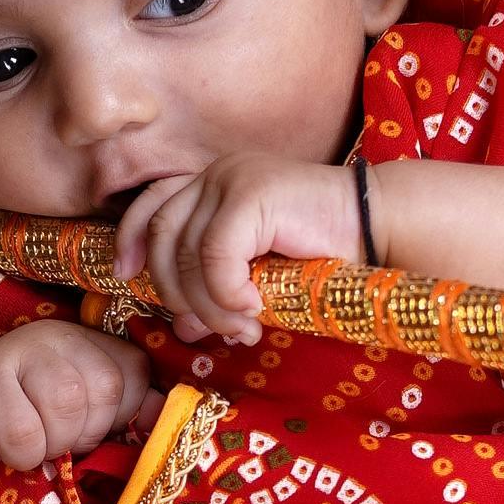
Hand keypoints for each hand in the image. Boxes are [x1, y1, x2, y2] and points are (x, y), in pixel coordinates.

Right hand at [0, 321, 159, 480]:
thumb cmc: (29, 432)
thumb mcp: (85, 421)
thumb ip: (127, 414)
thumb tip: (168, 417)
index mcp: (91, 342)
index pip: (136, 374)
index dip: (120, 417)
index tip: (92, 430)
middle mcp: (59, 334)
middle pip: (105, 389)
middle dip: (86, 434)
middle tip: (59, 442)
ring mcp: (19, 350)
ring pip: (67, 405)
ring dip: (54, 444)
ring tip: (36, 445)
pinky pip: (25, 432)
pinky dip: (23, 456)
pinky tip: (10, 451)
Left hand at [115, 155, 362, 346]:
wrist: (377, 230)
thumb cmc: (324, 256)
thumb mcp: (257, 275)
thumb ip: (215, 291)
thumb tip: (182, 327)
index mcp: (214, 184)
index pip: (152, 205)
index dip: (130, 239)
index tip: (126, 276)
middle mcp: (217, 174)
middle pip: (161, 235)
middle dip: (176, 292)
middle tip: (210, 329)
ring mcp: (233, 178)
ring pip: (186, 252)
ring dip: (209, 304)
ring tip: (242, 327)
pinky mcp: (252, 193)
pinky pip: (214, 255)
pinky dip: (226, 291)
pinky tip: (254, 309)